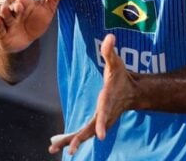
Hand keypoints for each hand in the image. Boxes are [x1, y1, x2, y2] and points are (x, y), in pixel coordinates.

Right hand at [0, 0, 73, 52]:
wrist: (24, 39)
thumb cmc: (36, 20)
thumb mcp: (49, 5)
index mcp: (25, 4)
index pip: (23, 0)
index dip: (23, 1)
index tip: (22, 0)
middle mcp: (15, 11)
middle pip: (13, 7)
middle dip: (15, 7)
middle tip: (18, 6)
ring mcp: (8, 22)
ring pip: (4, 16)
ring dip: (4, 14)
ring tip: (4, 11)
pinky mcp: (3, 34)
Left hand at [48, 34, 135, 155]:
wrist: (132, 92)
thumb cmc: (121, 76)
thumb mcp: (117, 62)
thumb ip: (110, 51)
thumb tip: (110, 36)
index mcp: (107, 101)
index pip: (104, 113)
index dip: (101, 124)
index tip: (100, 136)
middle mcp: (103, 115)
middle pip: (91, 130)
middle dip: (80, 140)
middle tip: (69, 150)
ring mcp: (100, 122)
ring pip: (84, 135)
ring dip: (70, 142)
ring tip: (53, 150)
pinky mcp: (96, 124)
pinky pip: (82, 133)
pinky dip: (71, 139)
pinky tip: (57, 144)